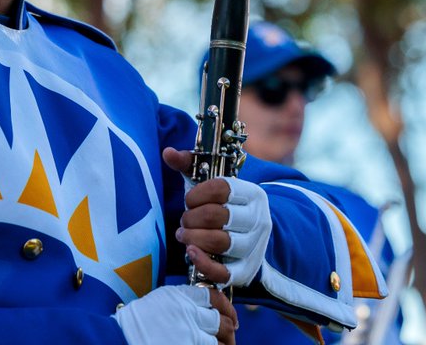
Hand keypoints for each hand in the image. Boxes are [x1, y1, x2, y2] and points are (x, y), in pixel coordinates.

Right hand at [113, 285, 236, 344]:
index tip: (229, 315)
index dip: (225, 306)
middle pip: (220, 321)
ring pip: (218, 342)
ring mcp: (189, 336)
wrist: (118, 339)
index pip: (213, 296)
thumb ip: (180, 301)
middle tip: (231, 333)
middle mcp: (188, 315)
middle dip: (228, 329)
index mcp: (179, 297)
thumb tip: (202, 308)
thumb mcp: (158, 300)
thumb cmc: (134, 323)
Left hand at [163, 147, 270, 287]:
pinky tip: (191, 252)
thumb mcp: (209, 184)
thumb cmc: (223, 206)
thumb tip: (168, 153)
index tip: (189, 200)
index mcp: (251, 193)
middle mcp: (258, 219)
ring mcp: (254, 245)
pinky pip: (225, 272)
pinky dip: (204, 263)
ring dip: (193, 238)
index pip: (221, 188)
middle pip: (217, 216)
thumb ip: (189, 165)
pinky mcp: (247, 270)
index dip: (197, 194)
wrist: (249, 237)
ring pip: (221, 242)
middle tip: (184, 220)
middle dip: (191, 218)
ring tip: (184, 235)